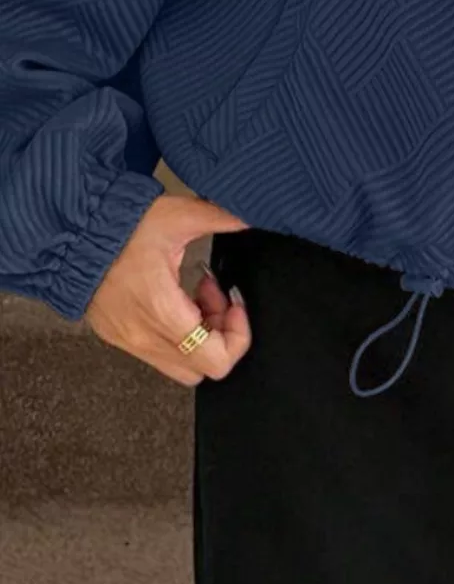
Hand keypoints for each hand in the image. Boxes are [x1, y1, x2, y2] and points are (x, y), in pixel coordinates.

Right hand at [83, 192, 251, 385]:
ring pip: (181, 366)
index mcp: (163, 311)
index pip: (216, 359)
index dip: (238, 335)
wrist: (74, 234)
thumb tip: (249, 218)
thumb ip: (221, 218)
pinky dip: (177, 335)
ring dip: (199, 337)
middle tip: (217, 299)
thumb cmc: (121, 226)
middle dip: (221, 335)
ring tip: (197, 298)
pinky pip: (159, 354)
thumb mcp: (180, 215)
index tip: (236, 304)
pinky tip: (175, 299)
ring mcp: (130, 341)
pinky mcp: (119, 337)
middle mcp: (144, 336)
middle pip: (203, 369)